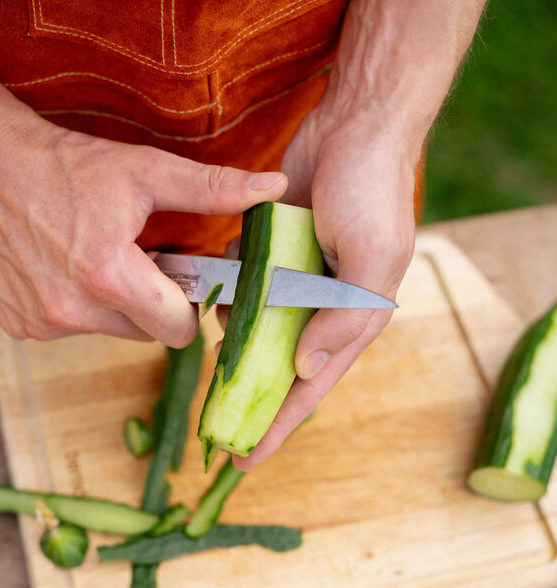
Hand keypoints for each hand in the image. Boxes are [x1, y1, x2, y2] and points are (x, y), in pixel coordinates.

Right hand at [0, 116, 287, 345]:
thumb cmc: (67, 166)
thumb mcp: (145, 171)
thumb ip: (213, 188)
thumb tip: (273, 188)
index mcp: (109, 276)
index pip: (177, 331)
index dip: (185, 306)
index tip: (176, 278)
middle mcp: (72, 310)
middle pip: (144, 333)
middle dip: (149, 303)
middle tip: (133, 260)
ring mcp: (41, 323)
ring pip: (108, 332)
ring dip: (111, 305)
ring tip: (93, 258)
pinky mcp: (18, 327)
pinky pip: (70, 329)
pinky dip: (75, 306)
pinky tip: (61, 268)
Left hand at [233, 108, 417, 469]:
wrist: (354, 128)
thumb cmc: (374, 193)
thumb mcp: (373, 260)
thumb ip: (344, 319)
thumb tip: (305, 370)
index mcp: (351, 318)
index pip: (310, 388)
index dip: (278, 426)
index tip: (245, 459)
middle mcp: (321, 306)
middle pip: (279, 368)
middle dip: (249, 398)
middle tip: (214, 428)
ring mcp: (294, 281)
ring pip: (257, 330)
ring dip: (234, 343)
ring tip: (213, 353)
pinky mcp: (271, 253)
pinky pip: (245, 287)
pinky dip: (229, 298)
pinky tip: (215, 301)